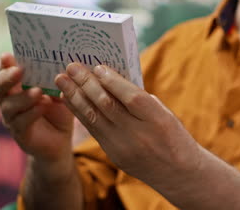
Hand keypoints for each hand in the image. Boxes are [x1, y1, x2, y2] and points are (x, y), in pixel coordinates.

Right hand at [0, 53, 74, 162]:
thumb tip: (68, 64)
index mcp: (17, 86)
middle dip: (7, 77)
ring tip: (38, 91)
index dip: (5, 64)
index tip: (8, 55)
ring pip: (9, 105)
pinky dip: (32, 112)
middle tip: (19, 70)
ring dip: (24, 97)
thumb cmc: (59, 111)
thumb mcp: (62, 92)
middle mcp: (10, 100)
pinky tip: (43, 105)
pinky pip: (21, 122)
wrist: (61, 140)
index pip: (5, 72)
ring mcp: (12, 117)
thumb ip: (60, 80)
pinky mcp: (20, 133)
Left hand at [54, 63, 201, 183]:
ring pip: (94, 117)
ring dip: (76, 96)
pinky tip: (70, 98)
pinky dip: (80, 111)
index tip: (98, 66)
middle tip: (72, 66)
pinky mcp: (113, 154)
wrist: (177, 173)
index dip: (113, 81)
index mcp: (158, 121)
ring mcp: (123, 147)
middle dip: (87, 83)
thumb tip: (113, 81)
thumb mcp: (166, 115)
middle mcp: (139, 135)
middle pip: (107, 105)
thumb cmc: (174, 137)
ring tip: (62, 79)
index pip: (131, 97)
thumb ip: (142, 100)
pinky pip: (93, 129)